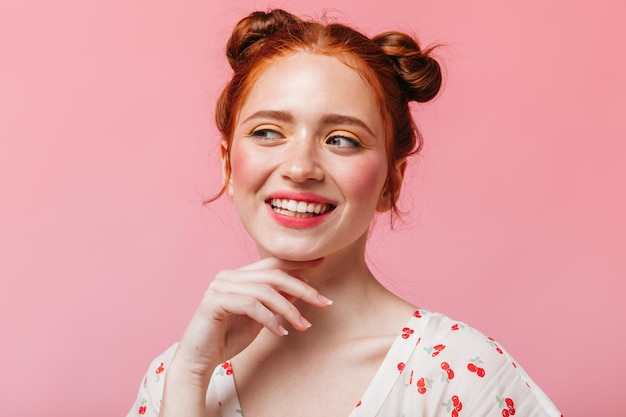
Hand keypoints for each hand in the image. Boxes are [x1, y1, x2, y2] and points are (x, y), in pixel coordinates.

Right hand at [170, 256, 330, 384]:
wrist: (199, 360)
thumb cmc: (228, 339)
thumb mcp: (260, 318)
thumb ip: (276, 301)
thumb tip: (300, 287)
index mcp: (239, 276)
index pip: (272, 263)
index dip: (298, 262)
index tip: (322, 263)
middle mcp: (228, 276)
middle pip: (273, 274)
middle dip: (303, 287)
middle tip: (323, 302)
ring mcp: (219, 287)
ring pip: (265, 290)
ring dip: (289, 309)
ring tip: (303, 326)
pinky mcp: (214, 302)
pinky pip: (250, 305)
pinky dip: (269, 318)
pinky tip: (281, 332)